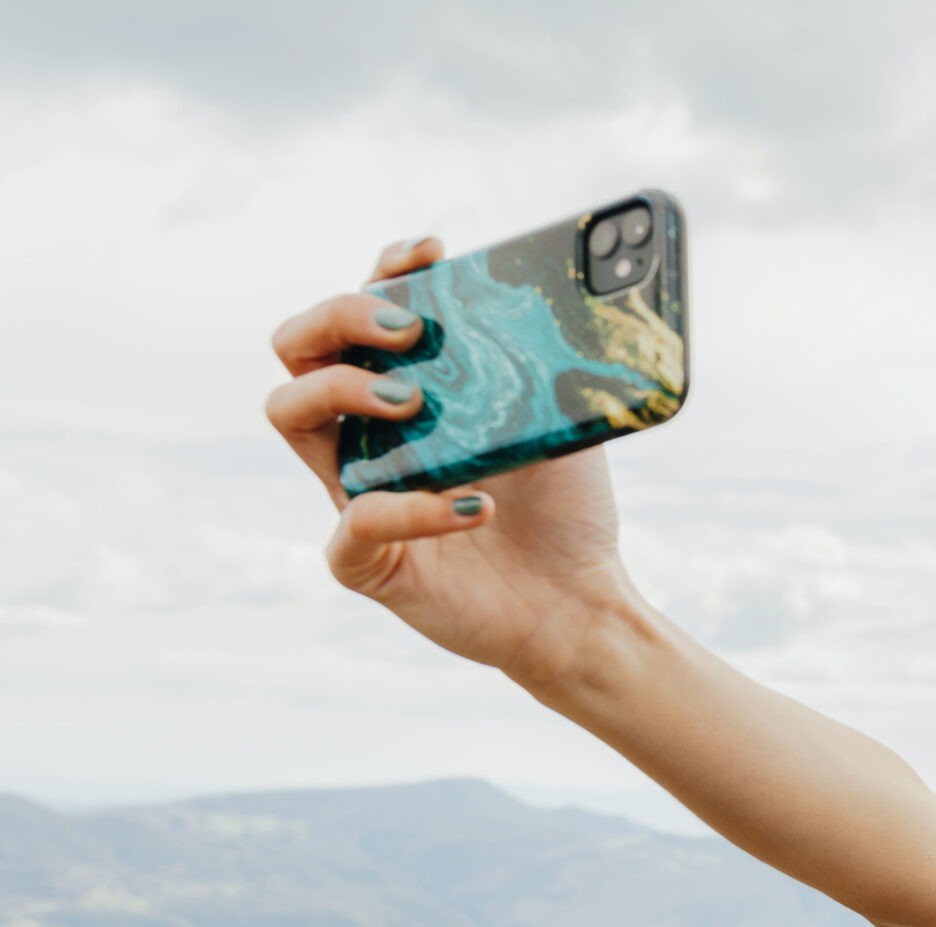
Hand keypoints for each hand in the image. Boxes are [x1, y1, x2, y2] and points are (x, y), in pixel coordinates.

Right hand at [265, 236, 633, 687]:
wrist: (582, 601)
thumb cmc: (565, 511)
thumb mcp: (561, 423)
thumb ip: (539, 366)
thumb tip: (557, 299)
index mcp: (404, 391)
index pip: (363, 312)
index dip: (382, 270)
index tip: (430, 252)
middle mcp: (364, 434)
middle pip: (298, 345)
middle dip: (339, 315)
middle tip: (407, 330)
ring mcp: (353, 490)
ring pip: (288, 412)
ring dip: (342, 388)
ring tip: (414, 401)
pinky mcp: (365, 559)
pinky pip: (354, 523)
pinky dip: (412, 508)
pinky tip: (474, 505)